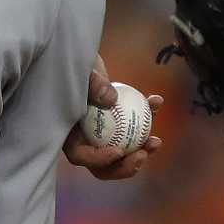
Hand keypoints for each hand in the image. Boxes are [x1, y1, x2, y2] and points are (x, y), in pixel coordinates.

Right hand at [61, 56, 162, 180]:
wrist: (79, 56)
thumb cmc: (72, 64)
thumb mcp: (80, 72)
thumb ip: (92, 84)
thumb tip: (110, 100)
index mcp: (66, 131)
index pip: (79, 155)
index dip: (98, 159)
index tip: (118, 150)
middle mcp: (82, 137)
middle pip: (101, 165)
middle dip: (123, 166)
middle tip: (141, 155)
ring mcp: (101, 133)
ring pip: (120, 153)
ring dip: (140, 152)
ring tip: (155, 142)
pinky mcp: (117, 123)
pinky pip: (133, 129)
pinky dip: (146, 120)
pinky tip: (157, 101)